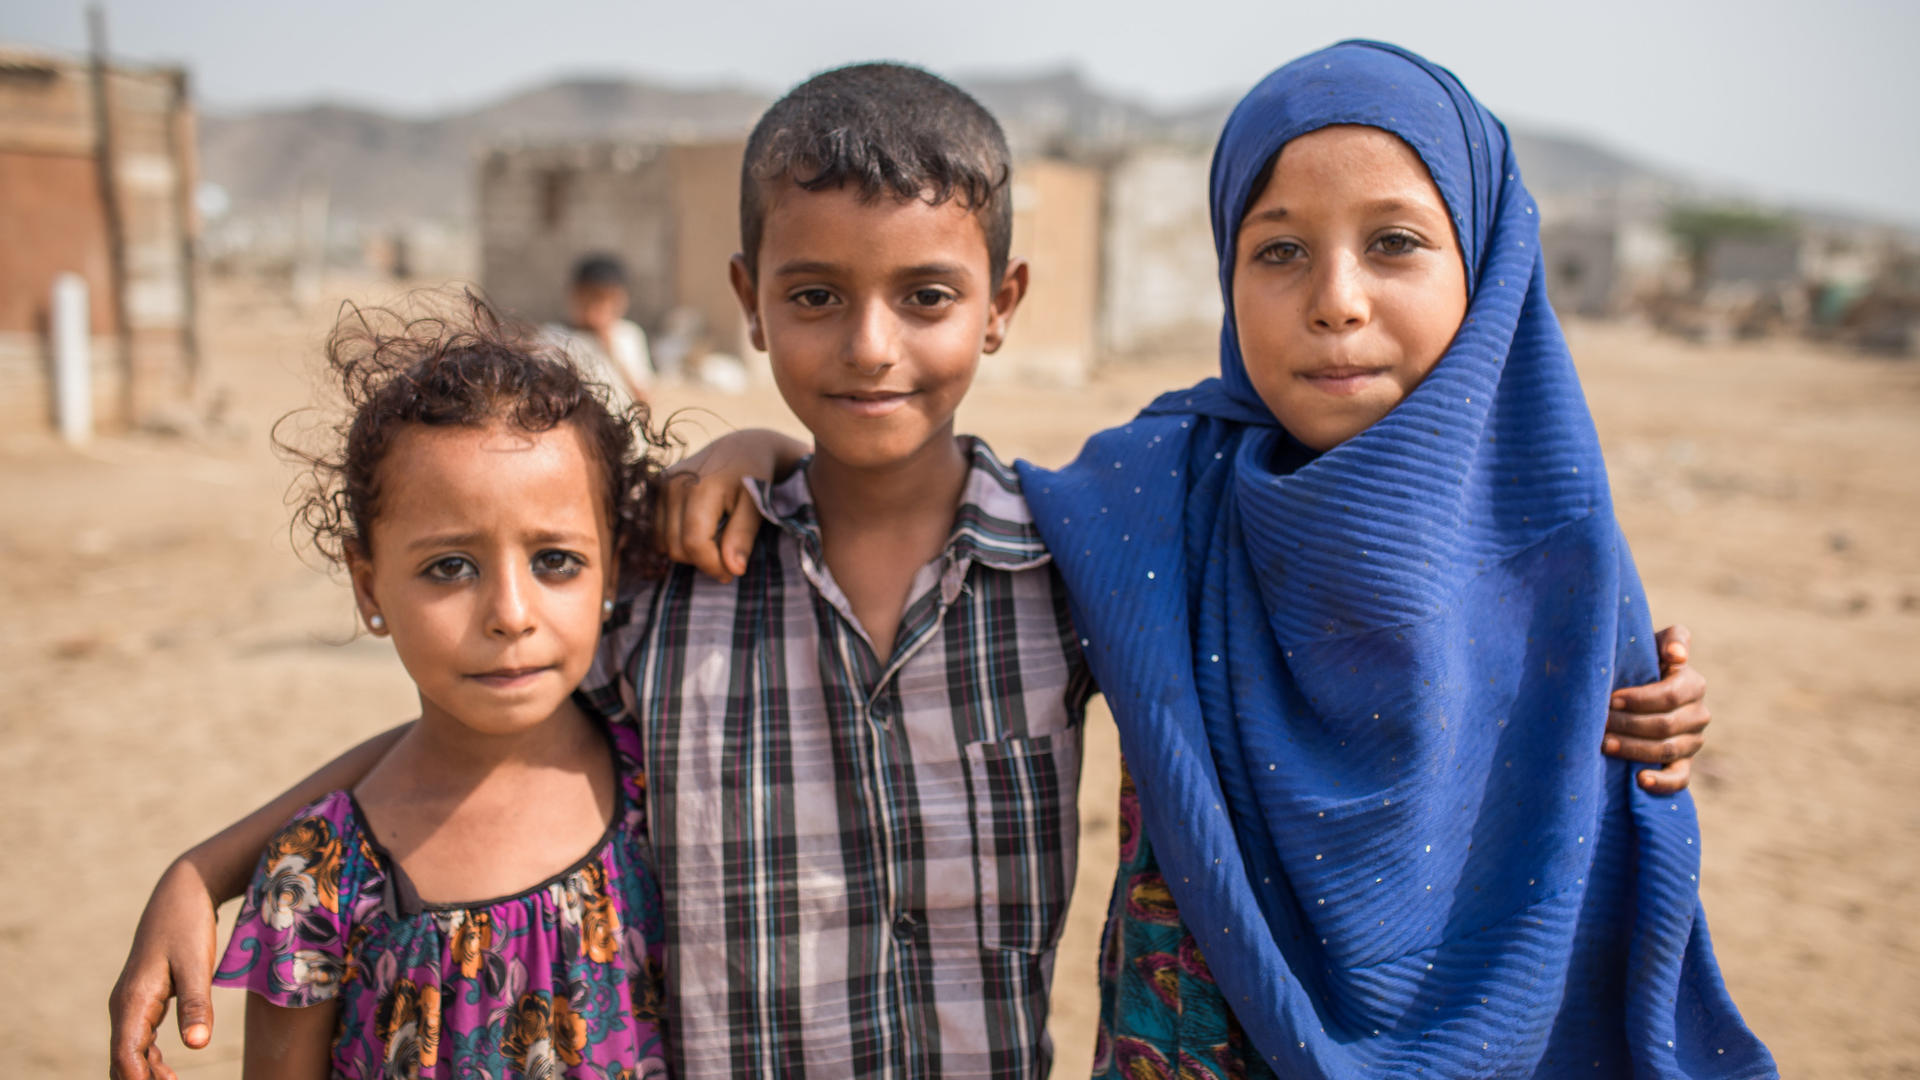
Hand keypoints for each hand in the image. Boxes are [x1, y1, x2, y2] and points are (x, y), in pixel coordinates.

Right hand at [108, 859, 219, 1079]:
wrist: (182, 893)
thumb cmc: (189, 926)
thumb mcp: (197, 964)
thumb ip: (196, 1004)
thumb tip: (197, 1046)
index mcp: (133, 1001)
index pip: (126, 1056)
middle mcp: (125, 1006)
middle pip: (123, 1060)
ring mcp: (132, 1004)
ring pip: (130, 1053)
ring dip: (146, 1075)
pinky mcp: (144, 1000)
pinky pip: (139, 1040)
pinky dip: (149, 1061)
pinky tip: (168, 1075)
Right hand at [655, 429, 804, 582]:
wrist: (740, 447)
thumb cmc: (753, 478)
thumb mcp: (756, 507)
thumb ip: (742, 537)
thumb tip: (733, 570)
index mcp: (699, 487)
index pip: (695, 544)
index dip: (713, 566)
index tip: (732, 572)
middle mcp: (673, 485)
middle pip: (676, 548)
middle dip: (703, 561)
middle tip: (728, 557)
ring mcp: (661, 486)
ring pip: (664, 544)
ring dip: (690, 552)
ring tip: (716, 540)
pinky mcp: (656, 489)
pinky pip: (659, 532)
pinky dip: (678, 540)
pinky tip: (700, 532)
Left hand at [1603, 624, 1709, 795]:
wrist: (1631, 686)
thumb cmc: (1638, 661)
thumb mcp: (1652, 643)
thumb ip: (1671, 639)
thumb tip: (1678, 656)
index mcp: (1692, 683)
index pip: (1670, 696)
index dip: (1639, 699)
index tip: (1610, 699)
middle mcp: (1698, 713)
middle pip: (1665, 725)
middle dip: (1629, 725)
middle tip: (1600, 723)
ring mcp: (1692, 740)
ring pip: (1668, 750)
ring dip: (1634, 749)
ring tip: (1604, 745)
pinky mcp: (1683, 763)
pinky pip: (1679, 778)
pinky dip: (1662, 782)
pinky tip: (1640, 780)